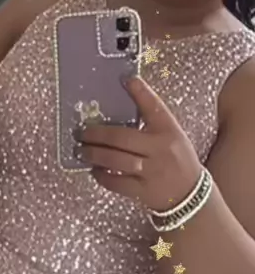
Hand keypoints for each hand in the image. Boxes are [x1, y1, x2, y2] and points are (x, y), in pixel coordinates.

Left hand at [75, 76, 202, 210]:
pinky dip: (102, 176)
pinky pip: (117, 183)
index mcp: (169, 131)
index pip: (154, 107)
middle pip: (123, 137)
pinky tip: (94, 170)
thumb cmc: (176, 160)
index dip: (140, 92)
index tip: (125, 79)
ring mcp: (152, 171)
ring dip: (95, 154)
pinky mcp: (143, 191)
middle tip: (81, 132)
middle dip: (97, 134)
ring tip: (81, 150)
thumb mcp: (171, 136)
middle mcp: (160, 149)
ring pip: (116, 160)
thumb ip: (151, 123)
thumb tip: (117, 110)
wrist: (191, 193)